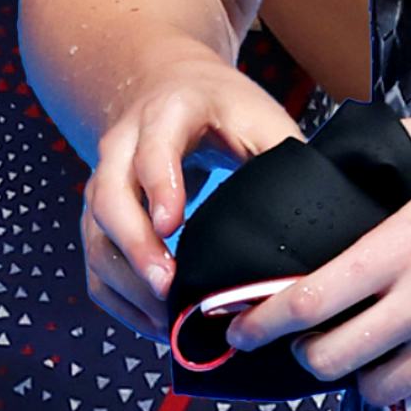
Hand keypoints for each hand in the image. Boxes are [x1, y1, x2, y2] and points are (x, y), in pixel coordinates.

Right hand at [81, 56, 305, 338]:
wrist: (173, 86)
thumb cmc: (225, 107)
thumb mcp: (260, 115)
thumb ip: (282, 156)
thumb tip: (314, 218)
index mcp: (168, 112)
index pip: (153, 148)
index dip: (160, 186)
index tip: (172, 226)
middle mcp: (123, 144)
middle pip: (111, 198)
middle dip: (136, 248)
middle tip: (168, 289)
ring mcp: (103, 181)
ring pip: (97, 237)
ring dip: (127, 284)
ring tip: (168, 321)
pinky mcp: (97, 216)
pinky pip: (96, 264)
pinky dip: (120, 299)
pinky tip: (155, 323)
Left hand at [226, 113, 410, 410]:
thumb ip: (384, 147)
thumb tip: (334, 159)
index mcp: (409, 241)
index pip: (312, 298)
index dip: (261, 320)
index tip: (237, 328)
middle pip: (331, 360)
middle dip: (306, 353)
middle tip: (308, 336)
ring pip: (377, 392)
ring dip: (360, 375)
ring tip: (367, 345)